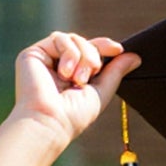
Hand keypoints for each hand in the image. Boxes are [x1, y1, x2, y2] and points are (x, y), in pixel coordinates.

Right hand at [0, 35, 139, 165]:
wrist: (49, 128)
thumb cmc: (71, 122)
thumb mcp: (100, 95)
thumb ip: (114, 74)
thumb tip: (134, 55)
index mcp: (74, 75)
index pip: (94, 52)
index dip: (107, 47)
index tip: (122, 50)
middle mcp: (59, 66)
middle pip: (86, 42)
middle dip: (96, 53)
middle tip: (92, 74)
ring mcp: (44, 59)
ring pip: (73, 38)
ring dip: (83, 56)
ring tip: (78, 78)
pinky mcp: (31, 54)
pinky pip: (58, 37)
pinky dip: (69, 52)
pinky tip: (68, 73)